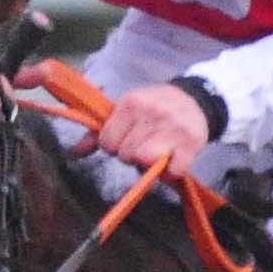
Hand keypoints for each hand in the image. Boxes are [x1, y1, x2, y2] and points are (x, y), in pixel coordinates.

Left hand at [91, 79, 214, 170]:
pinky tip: (172, 159)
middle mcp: (152, 113)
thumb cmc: (155, 107)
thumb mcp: (127, 109)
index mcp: (132, 103)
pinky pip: (172, 171)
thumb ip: (100, 130)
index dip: (113, 145)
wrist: (195, 100)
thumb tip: (77, 150)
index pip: (107, 141)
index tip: (124, 139)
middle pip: (125, 154)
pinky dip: (170, 171)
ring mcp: (173, 128)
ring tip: (155, 153)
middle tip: (143, 145)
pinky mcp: (191, 144)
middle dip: (131, 155)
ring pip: (146, 162)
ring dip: (149, 165)